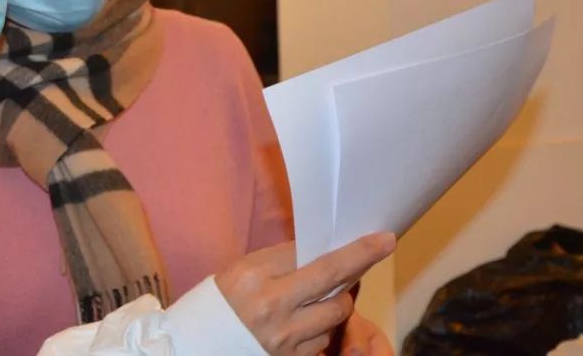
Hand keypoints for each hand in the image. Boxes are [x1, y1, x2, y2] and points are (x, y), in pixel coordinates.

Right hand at [214, 233, 395, 355]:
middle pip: (332, 279)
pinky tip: (314, 318)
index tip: (376, 238)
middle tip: (385, 245)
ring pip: (337, 311)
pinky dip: (325, 325)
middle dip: (364, 260)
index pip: (311, 254)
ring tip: (336, 289)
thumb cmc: (222, 301)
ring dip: (343, 298)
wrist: (198, 344)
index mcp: (255, 276)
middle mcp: (273, 306)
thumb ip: (282, 262)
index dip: (349, 247)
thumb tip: (324, 252)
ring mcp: (285, 337)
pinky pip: (324, 338)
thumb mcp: (244, 271)